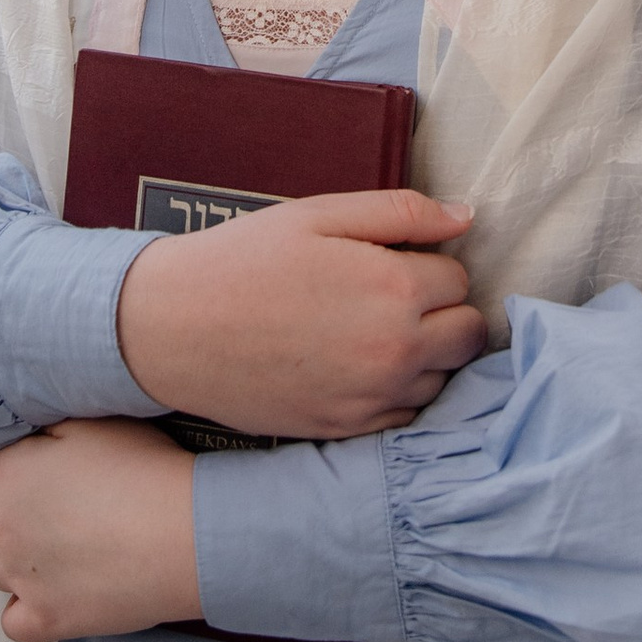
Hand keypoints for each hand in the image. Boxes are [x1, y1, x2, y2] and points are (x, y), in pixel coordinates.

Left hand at [0, 423, 197, 640]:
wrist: (186, 534)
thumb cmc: (146, 470)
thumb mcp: (92, 422)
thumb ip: (45, 428)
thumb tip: (30, 442)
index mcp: (8, 472)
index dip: (32, 470)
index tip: (64, 477)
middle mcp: (0, 526)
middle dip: (24, 513)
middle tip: (72, 513)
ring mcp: (19, 578)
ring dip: (18, 559)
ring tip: (64, 552)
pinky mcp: (44, 619)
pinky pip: (13, 622)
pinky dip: (29, 610)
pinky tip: (56, 595)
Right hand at [116, 190, 484, 442]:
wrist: (172, 329)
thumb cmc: (242, 260)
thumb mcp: (318, 214)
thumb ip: (401, 212)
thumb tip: (466, 217)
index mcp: (393, 287)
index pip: (459, 279)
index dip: (430, 265)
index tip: (393, 262)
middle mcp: (395, 350)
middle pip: (469, 334)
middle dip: (445, 311)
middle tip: (396, 296)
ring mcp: (373, 397)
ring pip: (444, 377)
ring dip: (426, 354)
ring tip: (371, 330)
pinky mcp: (348, 429)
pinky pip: (407, 413)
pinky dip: (397, 391)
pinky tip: (358, 365)